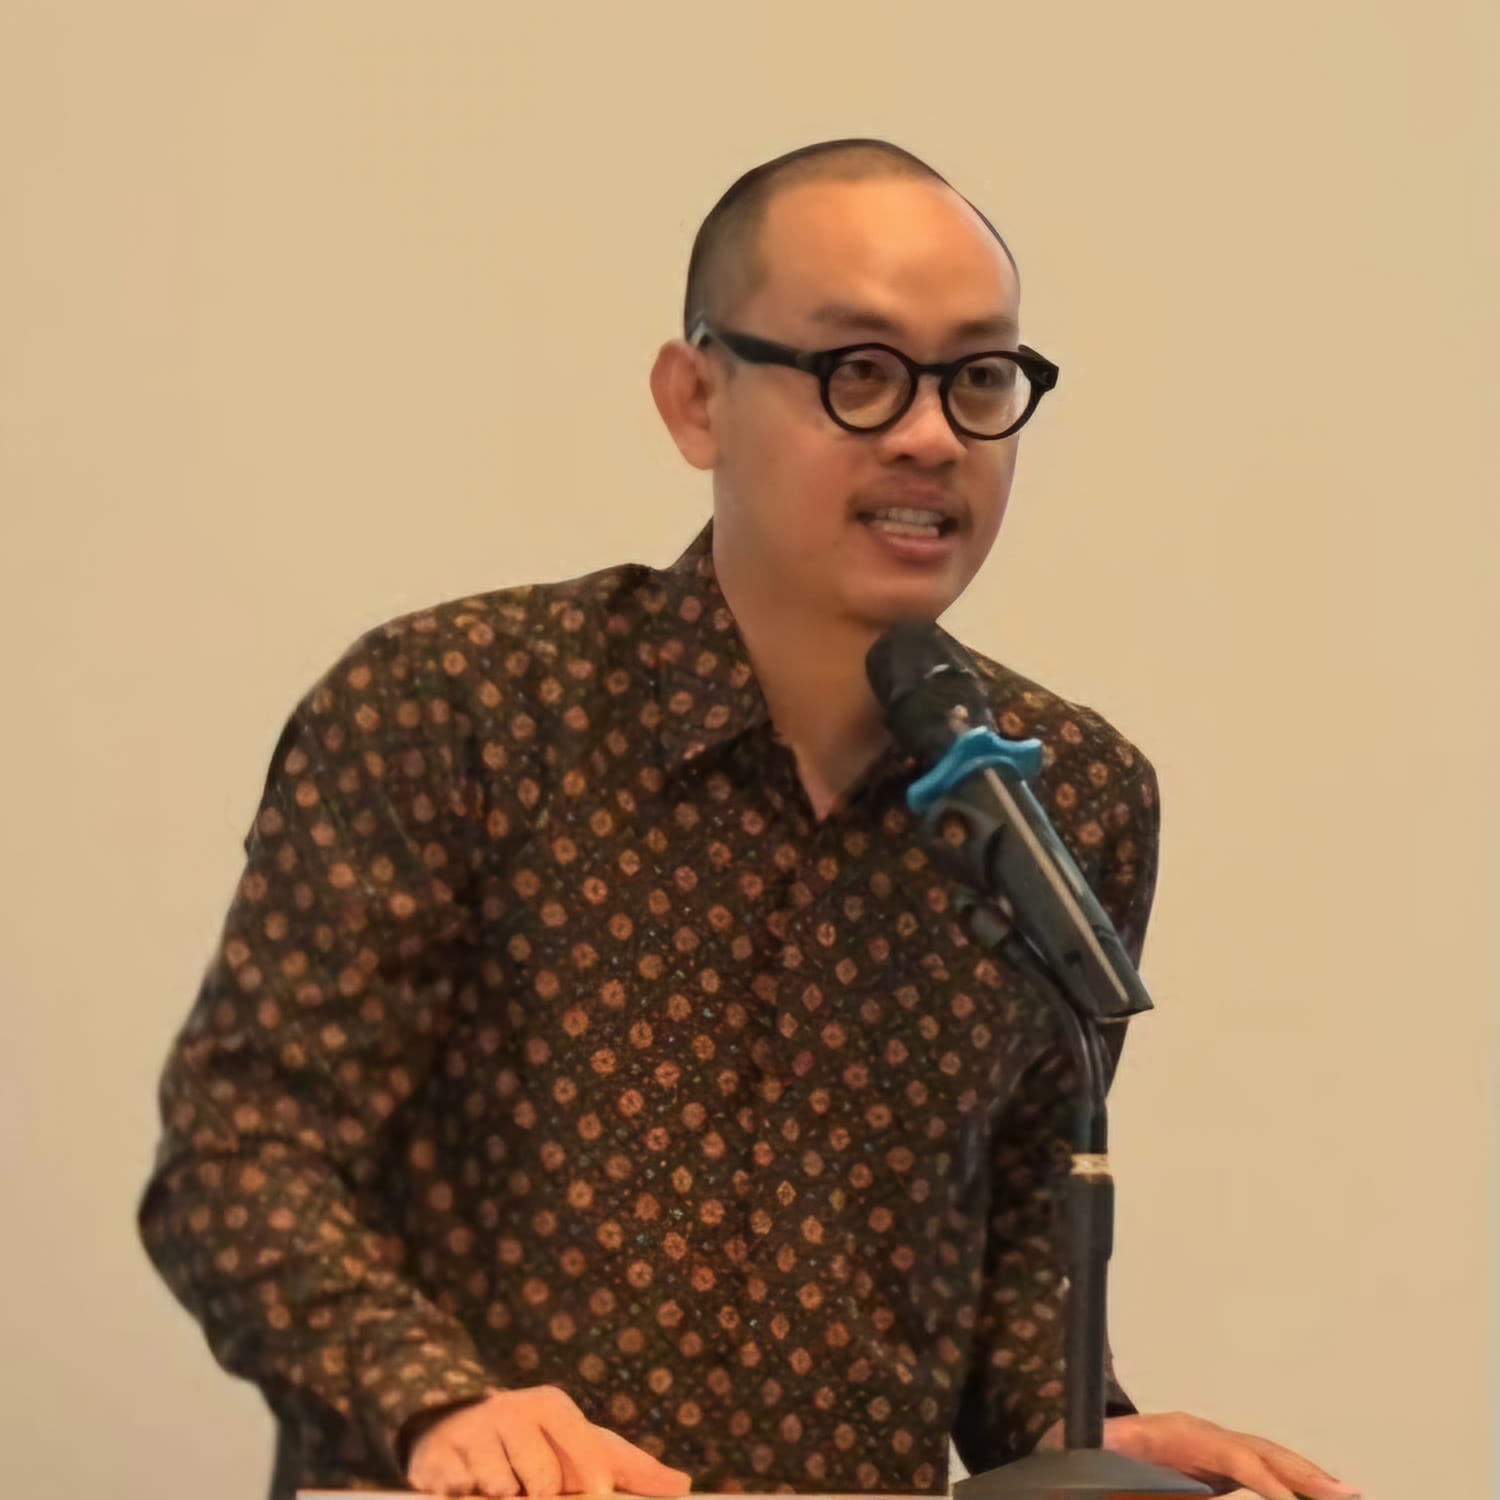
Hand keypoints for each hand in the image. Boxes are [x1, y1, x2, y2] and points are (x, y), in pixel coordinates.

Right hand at [407, 1385, 692, 1496]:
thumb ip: (632, 1470)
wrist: (459, 1427)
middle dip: (538, 1496)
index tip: (596, 1497)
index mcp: (552, 1407)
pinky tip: (467, 1489)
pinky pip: (461, 1495)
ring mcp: (472, 1432)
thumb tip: (685, 1487)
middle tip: (529, 1489)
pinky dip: (467, 1499)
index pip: (585, 1453)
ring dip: (500, 1497)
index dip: (592, 1482)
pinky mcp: (436, 1460)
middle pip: (541, 1482)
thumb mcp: (584, 1448)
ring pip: (500, 1491)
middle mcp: (512, 1410)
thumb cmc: (537, 1444)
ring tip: (499, 1486)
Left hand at [1035, 1411, 1359, 1499]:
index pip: (1231, 1451)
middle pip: (1258, 1449)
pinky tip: (1319, 1493)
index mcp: (1176, 1432)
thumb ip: (1144, 1478)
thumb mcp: (1107, 1464)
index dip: (1262, 1477)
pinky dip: (1291, 1482)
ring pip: (1267, 1458)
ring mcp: (1211, 1447)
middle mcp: (1201, 1434)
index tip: (1289, 1499)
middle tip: (1344, 1493)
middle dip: (1302, 1472)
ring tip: (1347, 1494)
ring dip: (1308, 1477)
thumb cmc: (1088, 1457)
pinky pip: (1260, 1472)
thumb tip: (1187, 1488)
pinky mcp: (1215, 1466)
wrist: (1073, 1441)